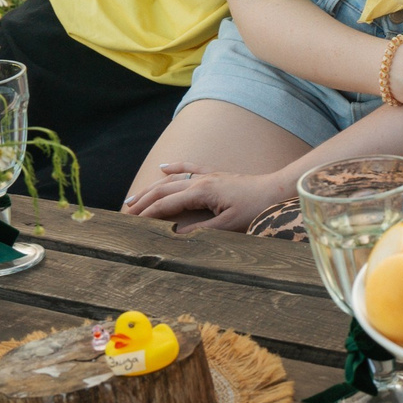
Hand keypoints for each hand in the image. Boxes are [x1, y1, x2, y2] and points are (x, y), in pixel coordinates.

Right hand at [123, 164, 290, 233]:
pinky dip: (176, 167)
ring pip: (172, 180)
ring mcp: (208, 176)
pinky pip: (191, 169)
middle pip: (164, 190)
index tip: (131, 222)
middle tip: (125, 213)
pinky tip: (163, 167)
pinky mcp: (216, 175)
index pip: (167, 204)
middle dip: (143, 202)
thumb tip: (175, 235)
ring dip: (152, 188)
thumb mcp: (229, 226)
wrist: (277, 190)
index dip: (148, 214)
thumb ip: (201, 231)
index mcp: (202, 192)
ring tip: (134, 197)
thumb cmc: (256, 209)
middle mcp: (202, 181)